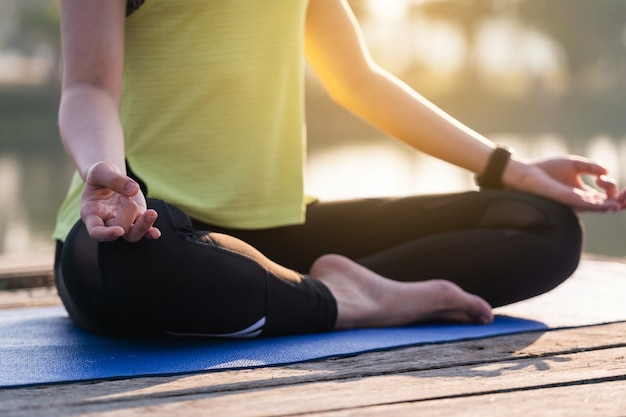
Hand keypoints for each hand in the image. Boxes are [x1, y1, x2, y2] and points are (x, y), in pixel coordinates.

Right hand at [81, 161, 160, 241]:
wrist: (110, 177)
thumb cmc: (100, 176)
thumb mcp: (101, 171)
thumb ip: (114, 179)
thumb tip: (133, 189)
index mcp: (91, 214)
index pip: (96, 231)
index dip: (106, 234)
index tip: (119, 231)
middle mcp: (106, 222)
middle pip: (119, 230)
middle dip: (127, 214)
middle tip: (126, 197)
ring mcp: (123, 222)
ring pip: (132, 234)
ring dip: (143, 226)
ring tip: (151, 213)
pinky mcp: (136, 219)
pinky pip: (144, 230)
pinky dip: (150, 232)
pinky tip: (155, 233)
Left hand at [503, 156, 621, 211]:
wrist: (527, 173)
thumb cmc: (547, 169)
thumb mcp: (574, 164)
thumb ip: (591, 166)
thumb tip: (606, 170)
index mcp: (583, 192)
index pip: (606, 196)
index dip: (612, 188)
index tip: (602, 176)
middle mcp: (581, 200)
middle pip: (607, 205)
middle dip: (621, 200)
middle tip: (625, 194)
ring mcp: (575, 202)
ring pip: (600, 208)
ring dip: (614, 203)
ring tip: (621, 200)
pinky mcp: (567, 200)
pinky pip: (587, 205)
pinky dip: (600, 205)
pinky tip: (610, 204)